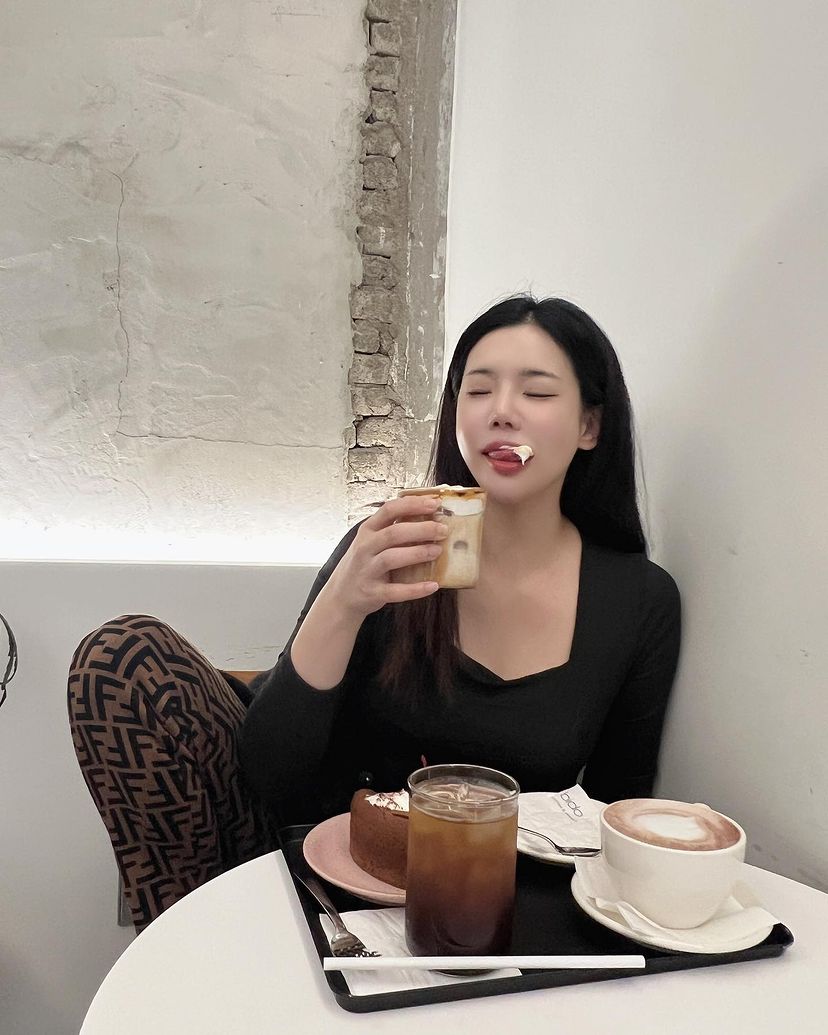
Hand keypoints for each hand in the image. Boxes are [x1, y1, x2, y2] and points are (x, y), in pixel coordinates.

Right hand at [324, 494, 445, 618]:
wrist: (341, 595)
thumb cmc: (365, 563)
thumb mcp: (372, 541)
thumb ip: (394, 529)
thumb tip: (430, 516)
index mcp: (368, 530)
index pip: (389, 510)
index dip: (412, 505)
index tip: (434, 504)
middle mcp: (365, 548)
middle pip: (393, 533)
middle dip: (421, 530)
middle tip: (443, 530)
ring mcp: (367, 570)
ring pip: (391, 558)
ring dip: (417, 553)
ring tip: (437, 551)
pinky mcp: (372, 592)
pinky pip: (395, 591)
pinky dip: (415, 589)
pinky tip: (433, 585)